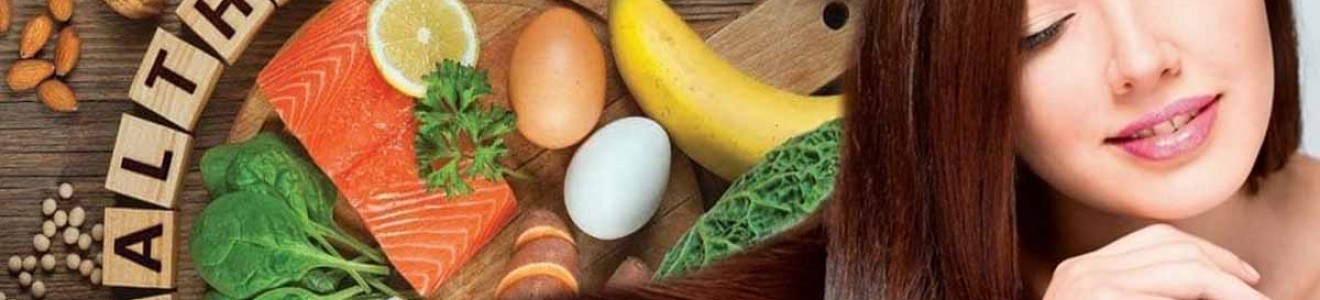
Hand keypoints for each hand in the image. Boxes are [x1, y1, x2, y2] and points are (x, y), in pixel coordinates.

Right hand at [1042, 224, 1268, 299]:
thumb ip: (1143, 297)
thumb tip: (1205, 290)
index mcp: (1080, 272)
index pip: (1153, 239)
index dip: (1204, 251)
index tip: (1240, 274)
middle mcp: (1082, 270)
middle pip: (1170, 244)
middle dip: (1222, 265)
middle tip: (1255, 291)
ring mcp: (1090, 283)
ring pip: (1181, 264)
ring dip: (1226, 284)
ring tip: (1253, 299)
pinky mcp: (1104, 297)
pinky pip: (1176, 290)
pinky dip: (1211, 294)